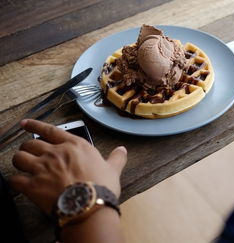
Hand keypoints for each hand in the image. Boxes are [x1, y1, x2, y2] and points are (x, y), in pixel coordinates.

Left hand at [9, 119, 126, 215]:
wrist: (89, 205)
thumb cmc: (101, 186)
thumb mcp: (113, 169)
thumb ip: (116, 158)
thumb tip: (122, 150)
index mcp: (74, 145)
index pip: (50, 130)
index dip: (35, 125)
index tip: (25, 123)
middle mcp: (55, 153)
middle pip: (31, 144)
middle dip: (28, 148)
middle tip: (29, 152)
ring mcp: (42, 168)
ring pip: (19, 158)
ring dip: (19, 161)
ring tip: (22, 165)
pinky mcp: (32, 185)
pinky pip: (15, 180)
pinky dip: (15, 181)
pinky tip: (18, 183)